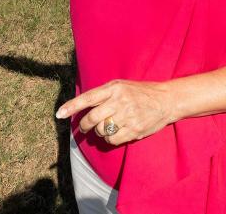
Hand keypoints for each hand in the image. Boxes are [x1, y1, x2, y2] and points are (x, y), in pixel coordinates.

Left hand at [56, 79, 176, 145]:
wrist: (165, 100)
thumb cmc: (140, 92)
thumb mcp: (121, 85)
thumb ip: (103, 94)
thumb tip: (82, 108)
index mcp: (114, 88)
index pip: (88, 98)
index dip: (72, 107)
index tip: (59, 114)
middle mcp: (120, 101)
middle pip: (92, 118)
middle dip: (85, 126)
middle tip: (84, 128)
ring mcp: (127, 116)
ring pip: (101, 130)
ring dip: (100, 132)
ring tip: (107, 127)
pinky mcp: (134, 129)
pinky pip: (112, 139)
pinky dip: (110, 139)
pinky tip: (116, 133)